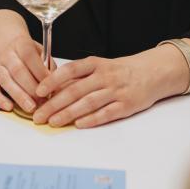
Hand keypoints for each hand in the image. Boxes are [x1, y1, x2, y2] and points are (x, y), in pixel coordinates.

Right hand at [0, 10, 50, 111]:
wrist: (7, 46)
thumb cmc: (29, 54)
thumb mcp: (41, 52)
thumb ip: (48, 65)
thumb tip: (55, 84)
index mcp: (22, 45)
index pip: (30, 56)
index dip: (40, 72)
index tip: (50, 87)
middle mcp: (7, 55)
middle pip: (18, 71)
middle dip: (31, 88)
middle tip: (43, 102)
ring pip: (6, 81)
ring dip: (19, 96)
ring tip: (31, 108)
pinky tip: (9, 107)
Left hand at [33, 45, 189, 127]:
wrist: (151, 72)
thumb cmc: (119, 71)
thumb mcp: (99, 67)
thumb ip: (78, 77)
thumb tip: (52, 89)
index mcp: (95, 64)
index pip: (69, 70)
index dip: (52, 80)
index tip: (38, 91)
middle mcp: (104, 76)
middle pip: (75, 90)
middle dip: (53, 104)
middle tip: (39, 115)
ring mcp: (116, 90)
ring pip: (88, 103)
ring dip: (68, 113)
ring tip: (53, 122)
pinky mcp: (126, 105)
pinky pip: (106, 113)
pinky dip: (91, 119)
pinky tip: (78, 125)